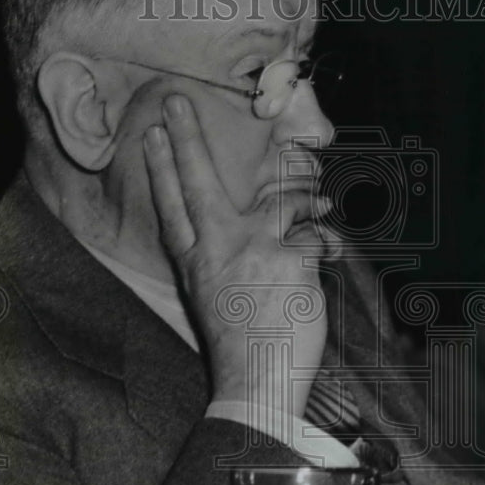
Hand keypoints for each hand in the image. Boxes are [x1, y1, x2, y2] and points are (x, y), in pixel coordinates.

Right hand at [143, 93, 328, 417]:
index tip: (151, 134)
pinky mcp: (289, 258)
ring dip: (305, 195)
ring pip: (279, 198)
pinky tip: (332, 254)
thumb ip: (222, 258)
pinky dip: (327, 242)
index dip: (162, 167)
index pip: (172, 205)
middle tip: (175, 100)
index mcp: (194, 262)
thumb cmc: (239, 345)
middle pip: (198, 182)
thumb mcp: (213, 300)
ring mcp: (252, 249)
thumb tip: (258, 222)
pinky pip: (315, 232)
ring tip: (319, 199)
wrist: (255, 384)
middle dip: (186, 136)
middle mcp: (216, 249)